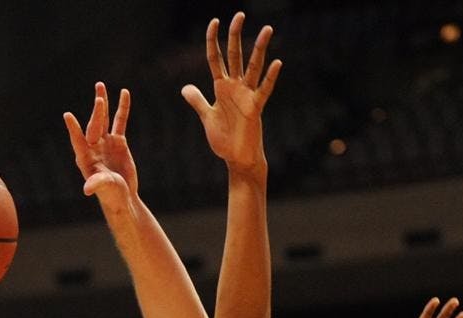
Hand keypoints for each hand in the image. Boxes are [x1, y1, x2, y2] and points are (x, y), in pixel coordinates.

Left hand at [63, 82, 137, 212]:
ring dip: (102, 103)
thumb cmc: (111, 196)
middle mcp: (93, 147)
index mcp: (85, 158)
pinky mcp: (118, 142)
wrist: (123, 198)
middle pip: (94, 126)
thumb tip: (87, 189)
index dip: (73, 129)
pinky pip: (120, 121)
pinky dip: (122, 108)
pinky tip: (124, 93)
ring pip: (104, 119)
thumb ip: (96, 183)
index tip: (68, 116)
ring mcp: (105, 143)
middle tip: (99, 100)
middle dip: (97, 113)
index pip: (78, 140)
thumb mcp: (104, 188)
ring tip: (99, 85)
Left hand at [181, 12, 281, 174]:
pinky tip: (277, 63)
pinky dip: (270, 78)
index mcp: (221, 88)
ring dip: (259, 49)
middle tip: (239, 15)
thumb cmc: (224, 139)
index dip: (213, 40)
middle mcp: (235, 88)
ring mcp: (246, 96)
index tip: (214, 21)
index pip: (216, 58)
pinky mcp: (255, 109)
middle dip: (235, 36)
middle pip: (235, 56)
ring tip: (267, 29)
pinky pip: (264, 90)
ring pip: (253, 67)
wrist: (236, 159)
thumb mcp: (207, 117)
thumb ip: (198, 101)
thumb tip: (185, 88)